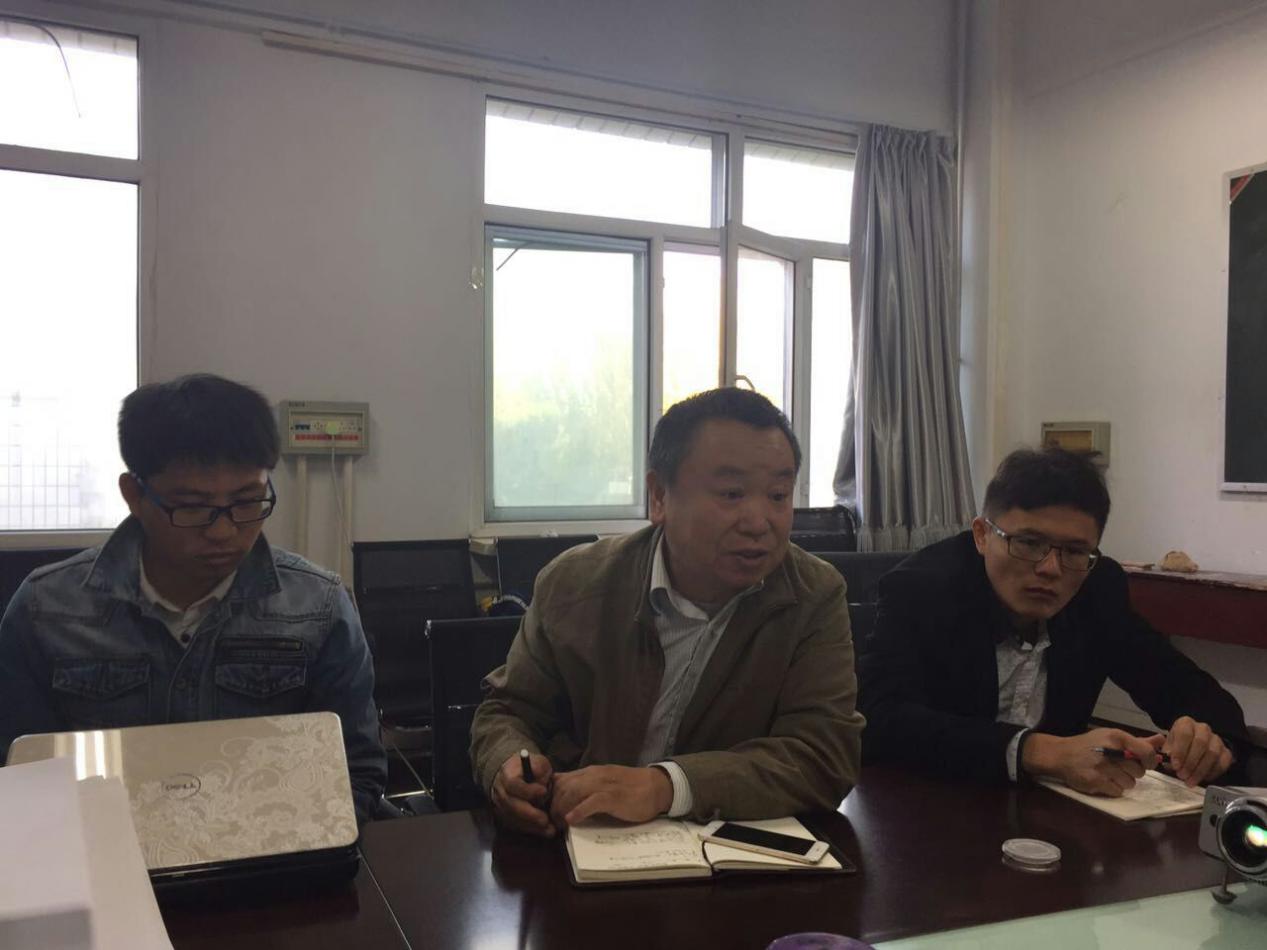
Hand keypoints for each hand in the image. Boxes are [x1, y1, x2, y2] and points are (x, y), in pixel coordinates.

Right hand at [490, 751, 555, 836]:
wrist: (514, 773)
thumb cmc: (530, 767)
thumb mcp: (538, 762)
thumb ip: (540, 770)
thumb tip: (542, 786)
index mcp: (507, 774)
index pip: (513, 784)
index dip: (528, 790)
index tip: (544, 791)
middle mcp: (500, 791)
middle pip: (511, 805)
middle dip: (529, 814)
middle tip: (545, 820)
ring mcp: (500, 805)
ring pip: (512, 818)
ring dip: (531, 826)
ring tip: (549, 829)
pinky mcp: (504, 815)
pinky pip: (515, 825)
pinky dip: (530, 829)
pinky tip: (544, 831)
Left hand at [548, 765, 673, 827]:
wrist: (656, 786)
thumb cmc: (630, 789)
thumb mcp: (604, 785)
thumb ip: (587, 791)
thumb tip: (566, 805)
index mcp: (589, 773)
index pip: (560, 779)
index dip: (550, 796)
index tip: (546, 812)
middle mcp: (593, 775)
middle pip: (563, 787)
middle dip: (553, 806)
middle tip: (552, 823)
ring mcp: (603, 784)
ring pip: (573, 792)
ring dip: (561, 810)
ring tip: (560, 825)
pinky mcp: (613, 796)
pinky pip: (591, 801)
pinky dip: (579, 811)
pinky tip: (571, 820)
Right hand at [1022, 727, 1162, 796]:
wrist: (1062, 755)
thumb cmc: (1090, 745)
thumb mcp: (1111, 737)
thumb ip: (1137, 741)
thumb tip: (1161, 740)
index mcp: (1116, 737)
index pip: (1146, 752)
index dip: (1150, 761)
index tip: (1144, 763)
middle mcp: (1111, 751)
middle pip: (1139, 771)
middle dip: (1132, 772)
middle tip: (1119, 767)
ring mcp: (1103, 767)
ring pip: (1130, 783)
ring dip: (1123, 781)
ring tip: (1109, 774)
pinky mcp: (1096, 782)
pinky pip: (1118, 791)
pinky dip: (1113, 789)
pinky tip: (1103, 780)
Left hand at [1163, 716, 1233, 786]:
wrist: (1193, 746)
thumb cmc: (1178, 745)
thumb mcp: (1168, 745)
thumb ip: (1166, 751)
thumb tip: (1168, 759)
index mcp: (1186, 723)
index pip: (1185, 734)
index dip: (1180, 751)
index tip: (1175, 765)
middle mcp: (1203, 729)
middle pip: (1201, 743)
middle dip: (1190, 762)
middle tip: (1182, 775)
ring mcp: (1216, 739)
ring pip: (1212, 753)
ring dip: (1200, 770)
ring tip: (1190, 780)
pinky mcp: (1226, 751)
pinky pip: (1223, 763)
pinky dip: (1212, 773)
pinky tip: (1203, 779)